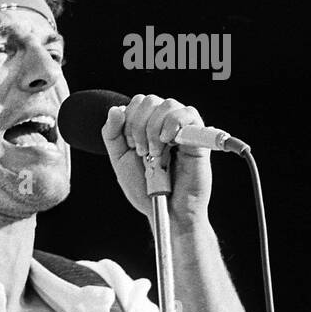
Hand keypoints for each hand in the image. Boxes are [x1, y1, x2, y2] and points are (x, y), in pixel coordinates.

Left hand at [101, 95, 212, 225]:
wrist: (166, 211)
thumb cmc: (146, 190)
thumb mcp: (120, 161)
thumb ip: (112, 135)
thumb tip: (115, 110)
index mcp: (147, 127)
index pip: (137, 103)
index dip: (129, 119)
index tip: (130, 145)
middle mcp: (164, 125)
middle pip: (150, 100)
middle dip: (139, 125)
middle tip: (141, 151)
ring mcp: (182, 130)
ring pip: (168, 104)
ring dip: (154, 128)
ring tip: (156, 152)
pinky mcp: (198, 138)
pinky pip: (189, 114)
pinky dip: (174, 123)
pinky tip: (167, 141)